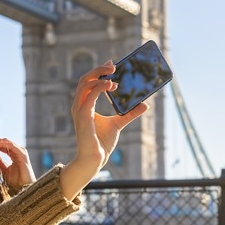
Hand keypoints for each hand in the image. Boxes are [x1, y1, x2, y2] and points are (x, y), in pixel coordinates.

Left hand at [0, 138, 35, 192]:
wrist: (24, 187)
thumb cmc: (17, 181)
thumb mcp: (5, 170)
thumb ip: (0, 162)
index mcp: (15, 155)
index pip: (6, 146)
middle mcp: (19, 152)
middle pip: (8, 143)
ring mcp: (21, 153)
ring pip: (9, 143)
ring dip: (0, 142)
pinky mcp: (22, 155)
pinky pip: (12, 147)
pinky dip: (4, 145)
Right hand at [59, 61, 148, 199]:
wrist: (95, 159)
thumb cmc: (102, 143)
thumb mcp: (118, 124)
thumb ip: (130, 113)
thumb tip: (145, 104)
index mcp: (84, 105)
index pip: (88, 83)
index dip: (98, 71)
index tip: (112, 64)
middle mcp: (79, 105)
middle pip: (84, 79)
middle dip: (98, 69)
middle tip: (114, 65)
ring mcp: (79, 110)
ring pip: (84, 84)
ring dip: (98, 75)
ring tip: (113, 74)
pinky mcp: (83, 116)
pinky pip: (89, 96)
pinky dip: (100, 87)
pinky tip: (112, 85)